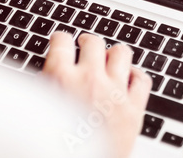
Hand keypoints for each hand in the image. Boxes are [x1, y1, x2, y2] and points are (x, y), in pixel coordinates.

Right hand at [43, 32, 150, 157]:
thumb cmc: (56, 144)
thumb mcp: (39, 109)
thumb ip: (46, 87)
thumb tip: (49, 73)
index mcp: (61, 78)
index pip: (62, 41)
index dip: (61, 39)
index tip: (62, 41)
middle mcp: (90, 80)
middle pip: (93, 42)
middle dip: (87, 42)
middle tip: (85, 46)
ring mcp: (115, 93)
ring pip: (121, 53)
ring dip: (113, 54)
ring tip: (108, 58)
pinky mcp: (134, 110)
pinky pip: (142, 80)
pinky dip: (136, 76)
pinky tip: (128, 79)